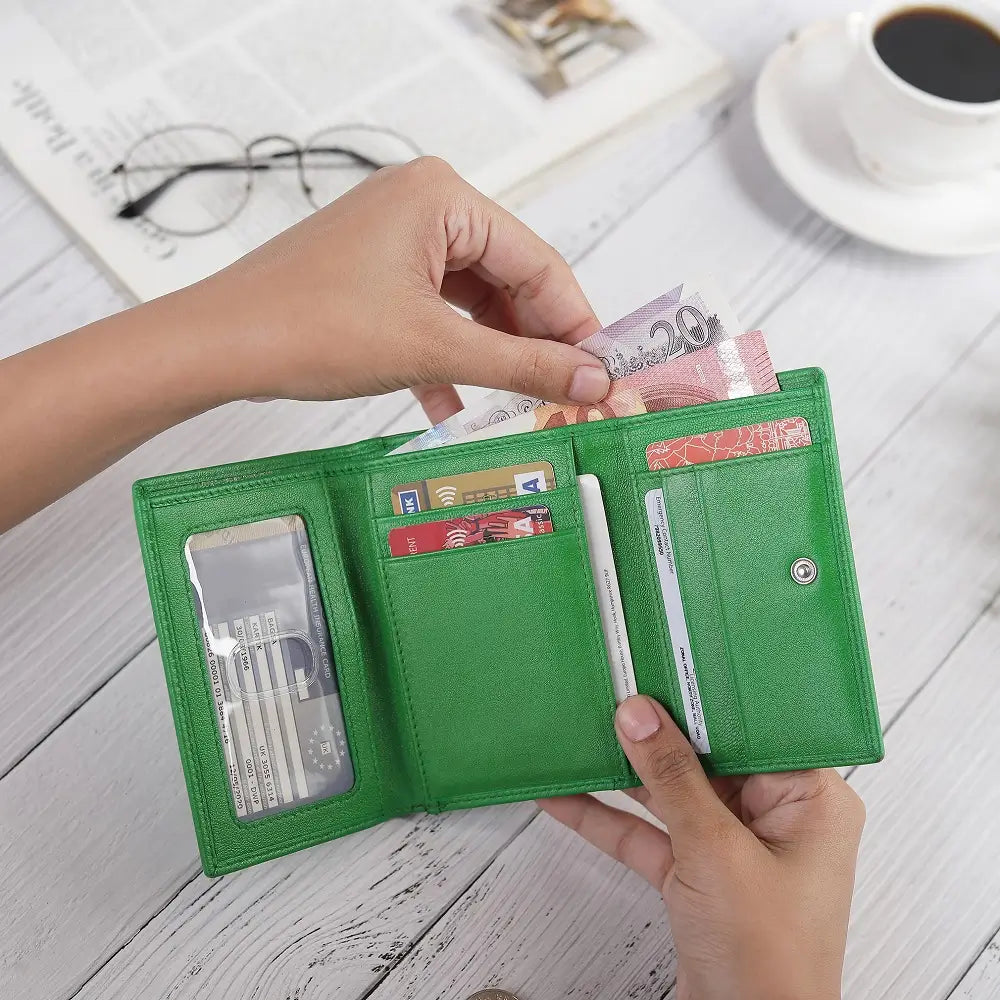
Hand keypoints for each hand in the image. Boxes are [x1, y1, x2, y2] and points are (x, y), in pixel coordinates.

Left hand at [0, 156, 609, 528]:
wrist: (220, 345)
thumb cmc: (310, 326)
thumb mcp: (434, 350)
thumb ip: (520, 365)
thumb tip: (588, 378)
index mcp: (444, 198)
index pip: (537, 262)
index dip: (574, 323)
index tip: (600, 370)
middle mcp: (424, 204)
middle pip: (507, 280)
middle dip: (532, 342)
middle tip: (565, 394)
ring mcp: (397, 237)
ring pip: (472, 301)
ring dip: (492, 354)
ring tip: (517, 402)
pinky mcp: (376, 270)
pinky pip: (436, 310)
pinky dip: (451, 354)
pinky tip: (453, 401)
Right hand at [539, 696, 864, 999]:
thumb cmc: (769, 963)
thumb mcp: (715, 852)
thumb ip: (673, 780)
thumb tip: (639, 716)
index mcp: (809, 801)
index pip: (752, 729)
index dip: (705, 697)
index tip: (662, 665)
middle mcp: (777, 819)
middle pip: (707, 757)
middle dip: (655, 733)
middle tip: (614, 691)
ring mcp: (735, 849)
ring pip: (673, 794)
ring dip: (625, 774)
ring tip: (583, 732)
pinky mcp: (700, 877)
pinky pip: (651, 834)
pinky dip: (611, 819)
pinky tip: (567, 797)